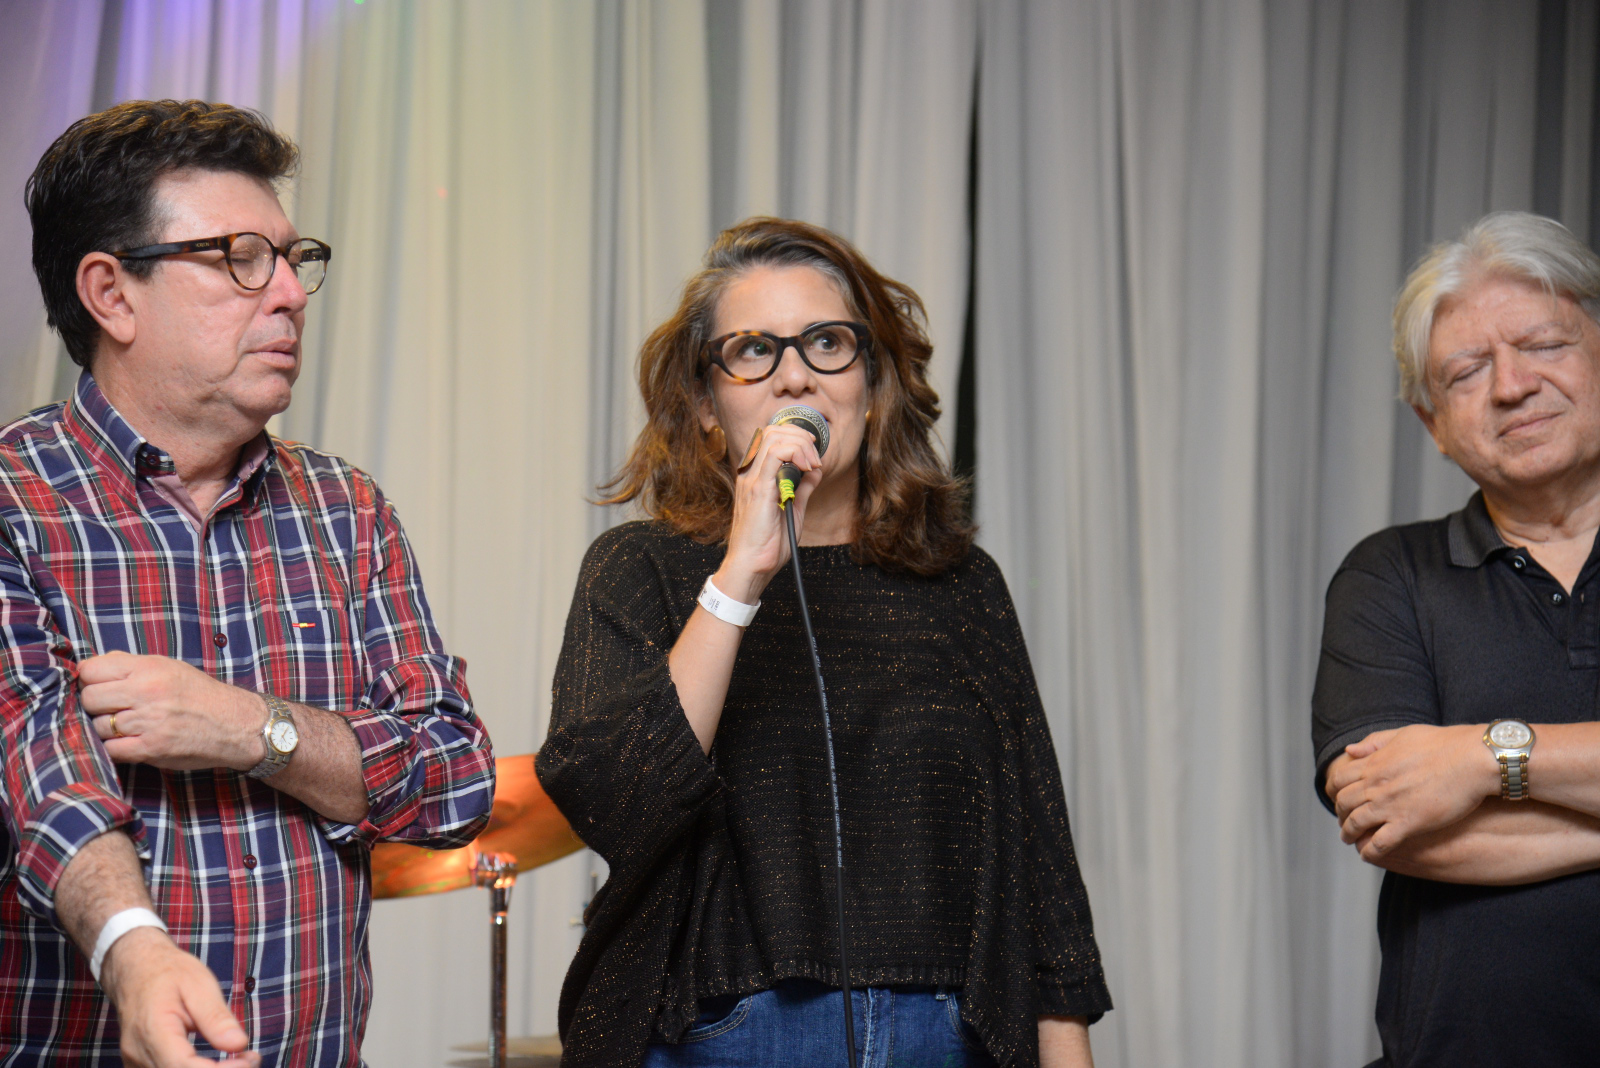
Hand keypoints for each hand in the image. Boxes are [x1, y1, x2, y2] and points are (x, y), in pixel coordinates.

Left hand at [79, 651, 263, 771]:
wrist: (235, 724)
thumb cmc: (201, 694)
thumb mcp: (170, 667)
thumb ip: (132, 665)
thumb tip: (93, 667)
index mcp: (148, 668)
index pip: (91, 670)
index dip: (90, 678)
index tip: (99, 685)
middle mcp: (145, 692)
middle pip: (89, 698)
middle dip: (95, 704)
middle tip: (111, 708)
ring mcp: (147, 722)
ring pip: (98, 726)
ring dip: (106, 728)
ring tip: (126, 726)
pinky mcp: (150, 749)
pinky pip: (111, 749)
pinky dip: (114, 747)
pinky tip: (128, 741)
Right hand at [99, 926, 257, 1066]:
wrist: (135, 969)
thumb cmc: (168, 972)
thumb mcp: (199, 984)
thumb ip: (216, 1017)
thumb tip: (239, 1044)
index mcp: (153, 1030)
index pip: (184, 1067)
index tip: (249, 1059)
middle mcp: (139, 1054)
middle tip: (251, 1059)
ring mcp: (135, 1063)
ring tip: (240, 1060)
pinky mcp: (139, 1065)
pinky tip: (219, 1065)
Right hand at [713, 422, 823, 601]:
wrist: (752, 566)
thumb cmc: (768, 545)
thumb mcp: (793, 510)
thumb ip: (803, 489)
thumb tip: (815, 471)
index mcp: (756, 477)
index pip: (771, 438)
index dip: (795, 437)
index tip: (813, 454)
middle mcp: (751, 474)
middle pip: (772, 432)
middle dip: (800, 436)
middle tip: (815, 456)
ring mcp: (752, 479)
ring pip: (774, 437)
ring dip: (800, 444)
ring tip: (812, 463)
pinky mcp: (758, 489)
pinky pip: (775, 455)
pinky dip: (796, 453)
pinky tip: (807, 468)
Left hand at [1327, 723, 1498, 857]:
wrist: (1472, 759)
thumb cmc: (1443, 744)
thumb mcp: (1402, 735)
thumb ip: (1374, 743)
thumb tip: (1350, 750)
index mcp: (1374, 763)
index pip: (1339, 779)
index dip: (1334, 790)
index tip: (1338, 797)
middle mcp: (1376, 784)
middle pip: (1343, 803)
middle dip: (1340, 813)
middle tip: (1344, 820)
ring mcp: (1390, 805)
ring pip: (1356, 824)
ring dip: (1349, 834)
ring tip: (1350, 839)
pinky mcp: (1408, 823)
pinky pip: (1380, 843)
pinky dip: (1370, 850)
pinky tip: (1368, 854)